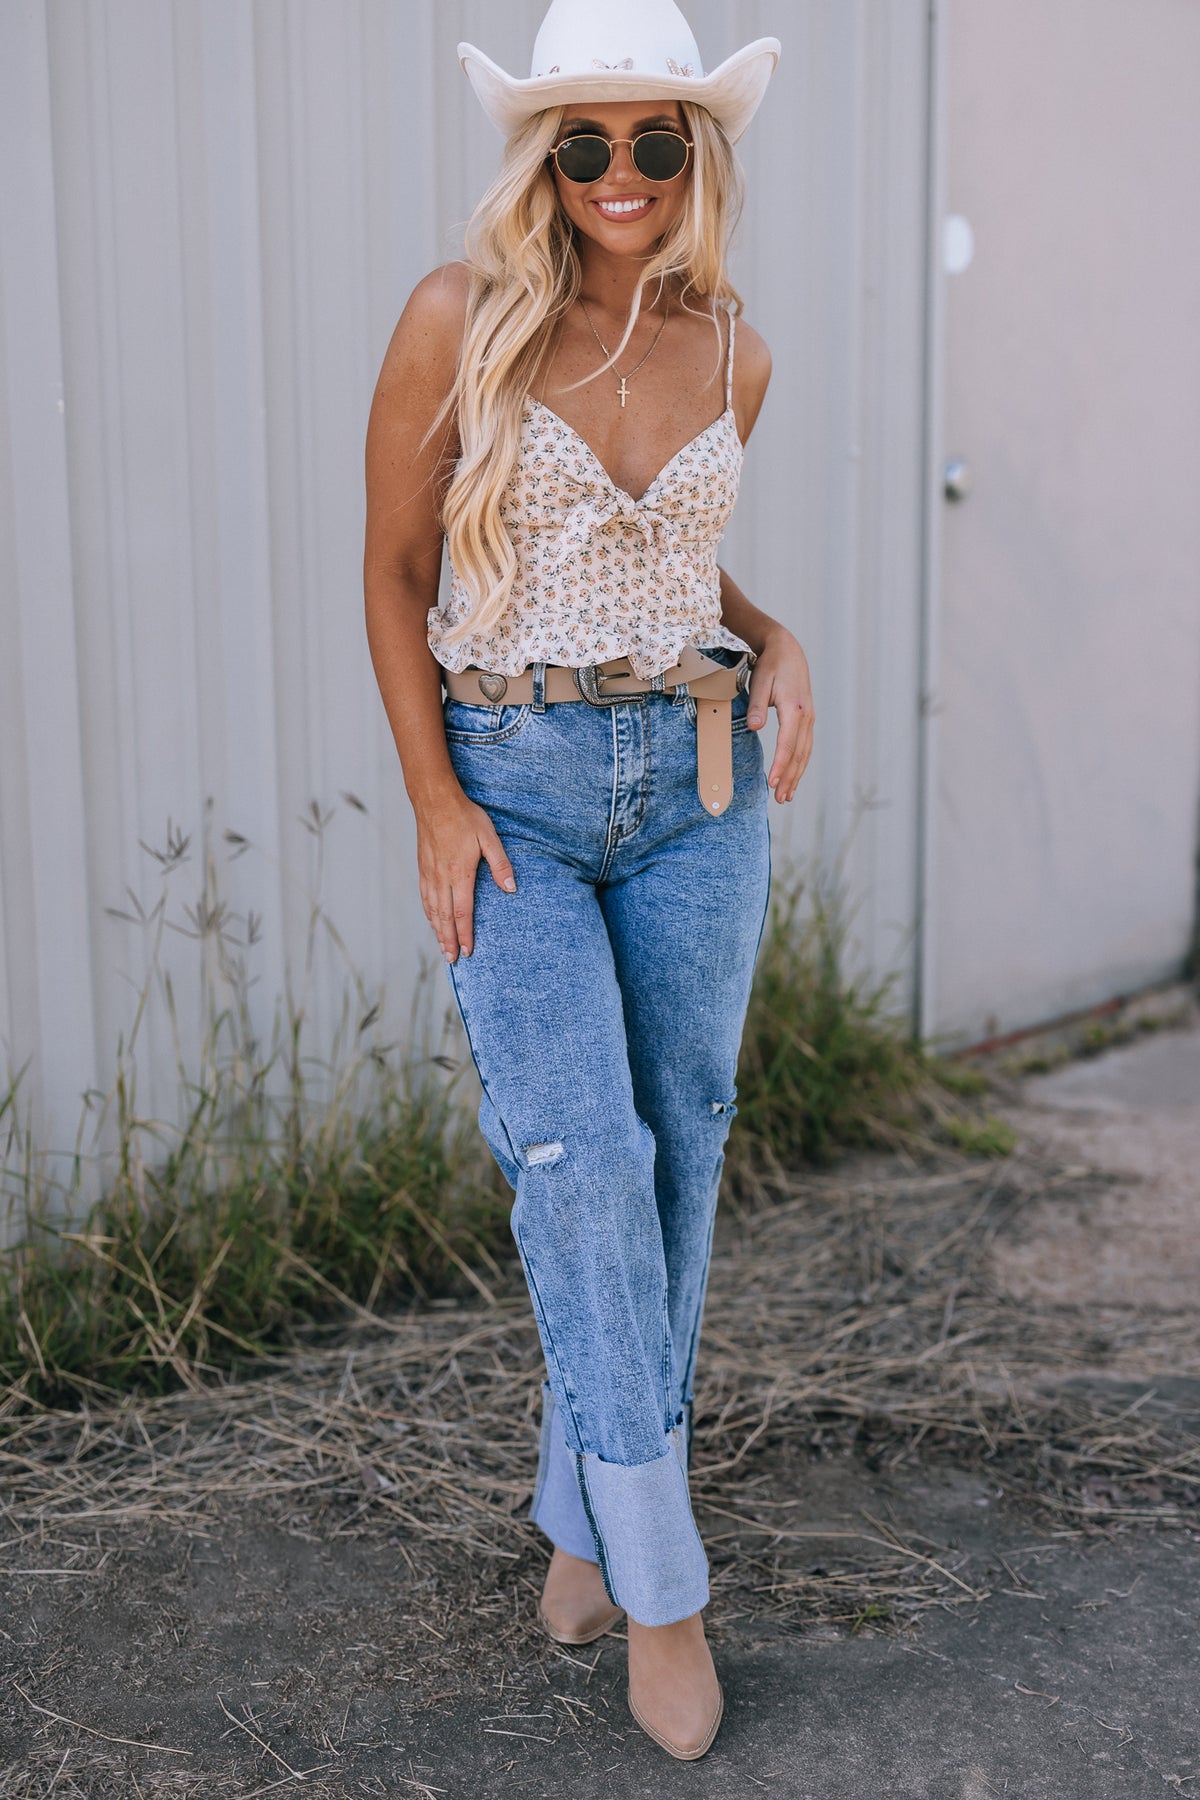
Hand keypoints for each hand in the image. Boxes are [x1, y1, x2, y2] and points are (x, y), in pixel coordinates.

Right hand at [416, 792, 515, 962]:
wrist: (434, 800)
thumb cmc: (465, 817)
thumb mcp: (489, 837)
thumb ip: (500, 865)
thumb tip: (511, 889)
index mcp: (459, 873)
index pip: (462, 912)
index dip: (465, 934)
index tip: (469, 951)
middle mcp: (441, 878)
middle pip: (445, 917)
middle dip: (449, 940)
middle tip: (453, 960)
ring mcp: (429, 873)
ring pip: (432, 909)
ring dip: (438, 931)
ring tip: (442, 947)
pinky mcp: (423, 867)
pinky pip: (424, 897)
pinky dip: (429, 913)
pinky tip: (432, 920)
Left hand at [745, 627, 814, 801]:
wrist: (787, 650)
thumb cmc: (771, 666)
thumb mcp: (760, 681)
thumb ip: (756, 706)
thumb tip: (754, 728)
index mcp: (795, 709)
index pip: (787, 744)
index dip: (780, 765)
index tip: (772, 783)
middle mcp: (807, 716)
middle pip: (799, 754)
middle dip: (789, 778)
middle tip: (780, 799)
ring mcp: (809, 719)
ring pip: (805, 753)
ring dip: (796, 775)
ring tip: (787, 796)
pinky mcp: (807, 720)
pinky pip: (805, 747)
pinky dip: (800, 764)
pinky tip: (793, 777)